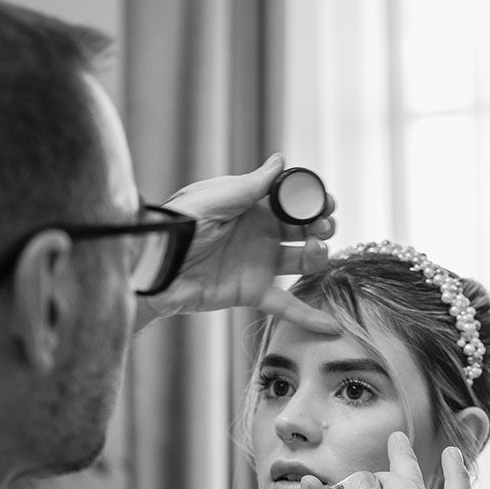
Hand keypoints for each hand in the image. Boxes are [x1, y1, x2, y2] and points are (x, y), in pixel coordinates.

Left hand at [136, 154, 338, 333]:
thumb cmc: (181, 223)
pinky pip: (286, 305)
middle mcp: (261, 234)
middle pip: (304, 230)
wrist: (158, 263)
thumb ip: (252, 184)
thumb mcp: (218, 197)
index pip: (292, 201)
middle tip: (323, 226)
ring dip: (319, 256)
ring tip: (318, 251)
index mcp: (253, 205)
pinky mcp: (253, 292)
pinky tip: (331, 327)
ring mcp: (260, 264)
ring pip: (302, 261)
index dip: (313, 201)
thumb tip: (281, 161)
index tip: (326, 202)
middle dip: (321, 226)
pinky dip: (309, 317)